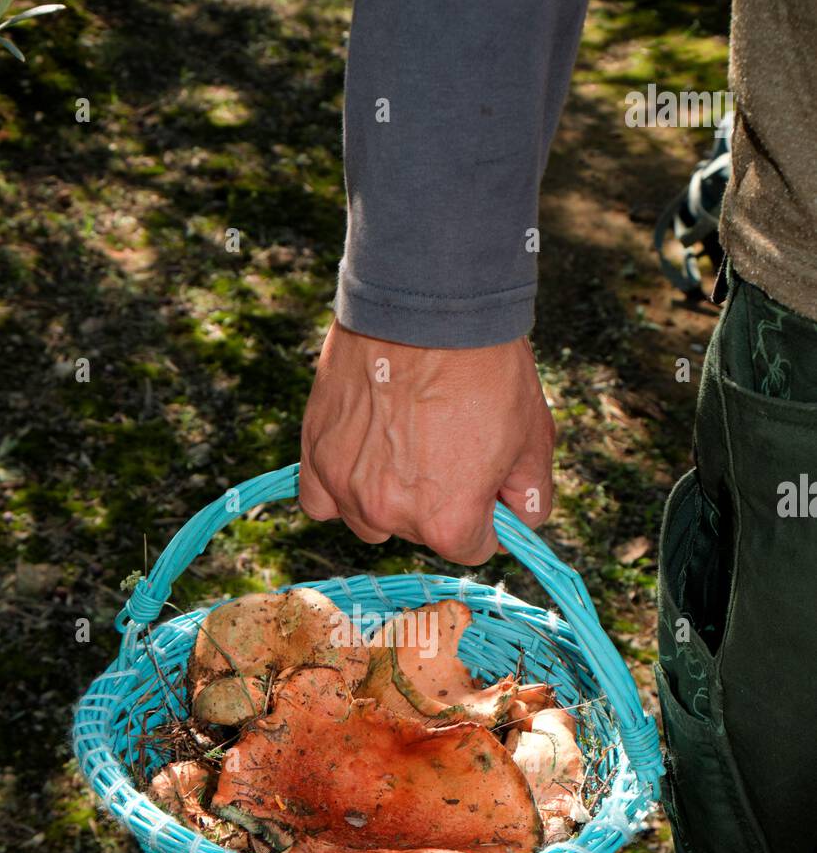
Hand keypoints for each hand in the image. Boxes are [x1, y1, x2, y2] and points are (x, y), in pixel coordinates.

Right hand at [299, 321, 554, 565]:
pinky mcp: (316, 454)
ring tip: (404, 443)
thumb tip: (519, 523)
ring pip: (370, 520)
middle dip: (439, 501)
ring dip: (389, 496)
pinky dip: (340, 487)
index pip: (473, 548)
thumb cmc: (487, 368)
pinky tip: (362, 457)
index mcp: (448, 522)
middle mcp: (391, 514)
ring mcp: (347, 485)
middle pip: (421, 533)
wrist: (431, 304)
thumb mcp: (535, 438)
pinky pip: (321, 500)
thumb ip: (531, 497)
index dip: (486, 515)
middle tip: (447, 443)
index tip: (485, 480)